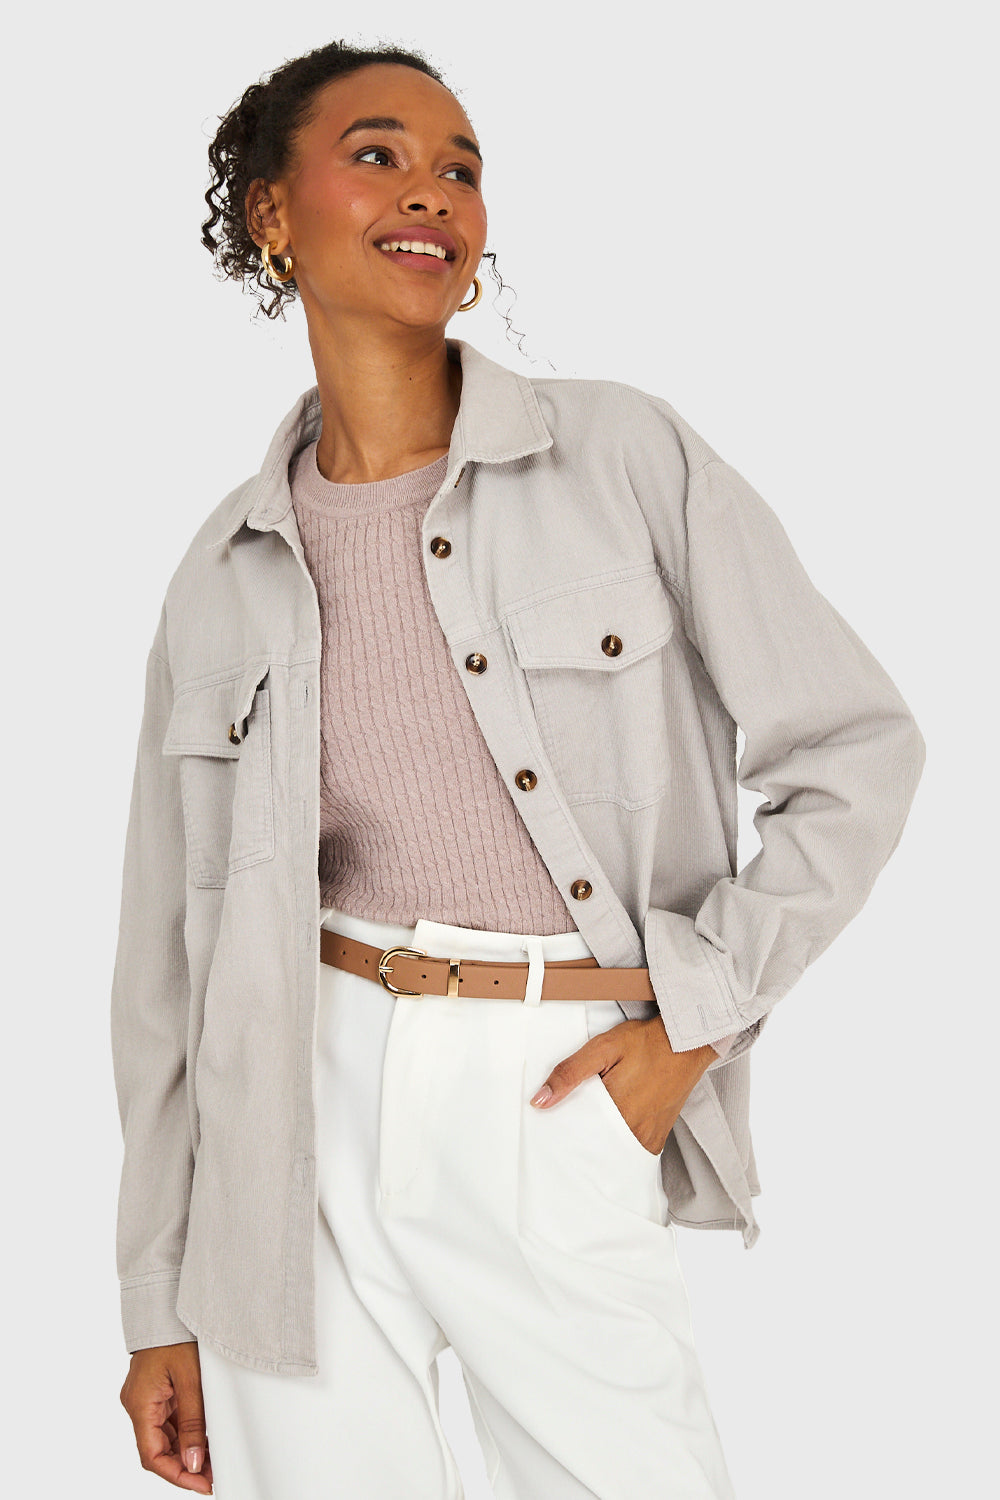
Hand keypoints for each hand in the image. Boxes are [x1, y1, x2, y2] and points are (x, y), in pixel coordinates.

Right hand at [119, 1341, 213, 1492]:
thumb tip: (194, 1462)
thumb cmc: (175, 1335)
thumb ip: (192, 1423)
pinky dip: (185, 1434)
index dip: (176, 1475)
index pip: (152, 1456)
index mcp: (140, 1404)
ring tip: (214, 1460)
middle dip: (184, 1466)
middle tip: (212, 1475)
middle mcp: (138, 1405)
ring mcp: (146, 1399)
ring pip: (163, 1438)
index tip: (202, 1484)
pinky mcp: (156, 1393)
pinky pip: (168, 1422)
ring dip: (185, 1451)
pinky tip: (204, 1439)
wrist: (167, 1305)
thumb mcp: (190, 1379)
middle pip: (157, 1451)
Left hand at [529, 1015, 718, 1154]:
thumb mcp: (603, 1048)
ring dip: (598, 1142)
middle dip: (578, 1139)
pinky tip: (608, 1129)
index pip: (577, 1137)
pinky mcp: (657, 1138)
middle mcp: (635, 1133)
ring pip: (612, 1151)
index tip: (550, 1128)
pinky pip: (629, 1151)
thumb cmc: (646, 1043)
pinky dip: (616, 1143)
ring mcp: (648, 1138)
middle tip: (566, 1127)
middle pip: (594, 1147)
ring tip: (587, 1126)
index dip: (561, 1132)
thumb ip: (569, 1073)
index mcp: (617, 1114)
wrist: (686, 1043)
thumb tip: (540, 1100)